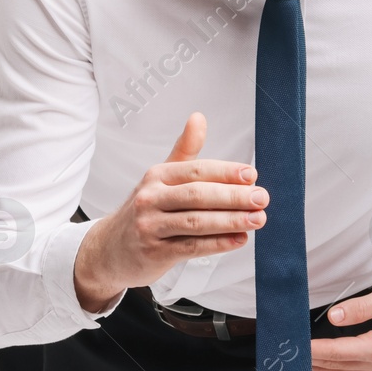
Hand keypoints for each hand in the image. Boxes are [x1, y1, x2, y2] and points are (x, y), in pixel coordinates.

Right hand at [73, 112, 265, 312]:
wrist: (109, 249)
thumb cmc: (145, 209)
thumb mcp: (161, 177)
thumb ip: (185, 150)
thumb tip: (199, 117)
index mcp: (157, 175)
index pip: (196, 170)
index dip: (226, 172)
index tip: (252, 175)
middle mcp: (150, 198)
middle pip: (198, 195)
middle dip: (233, 196)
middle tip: (261, 198)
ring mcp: (150, 226)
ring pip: (196, 222)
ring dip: (231, 221)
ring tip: (257, 219)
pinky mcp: (154, 253)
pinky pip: (191, 247)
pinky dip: (218, 244)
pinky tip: (239, 239)